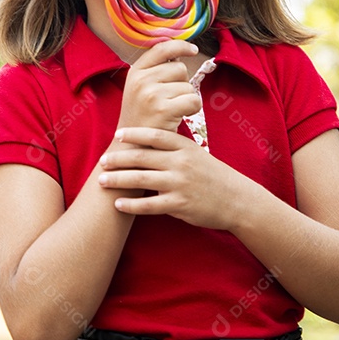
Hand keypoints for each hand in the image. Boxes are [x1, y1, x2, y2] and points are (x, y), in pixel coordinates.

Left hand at [97, 127, 258, 230]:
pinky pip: (149, 205)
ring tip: (102, 181)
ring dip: (118, 180)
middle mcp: (181, 163)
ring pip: (141, 180)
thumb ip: (174, 147)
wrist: (237, 200)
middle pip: (142, 157)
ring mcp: (179, 184)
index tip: (117, 134)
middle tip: (101, 161)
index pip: (155, 136)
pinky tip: (118, 204)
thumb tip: (146, 140)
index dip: (134, 134)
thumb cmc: (212, 175)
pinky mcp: (179, 205)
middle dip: (118, 159)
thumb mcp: (196, 154)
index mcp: (185, 147)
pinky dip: (131, 205)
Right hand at [117, 40, 201, 131]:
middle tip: (169, 100)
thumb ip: (156, 70)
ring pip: (188, 86)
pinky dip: (193, 109)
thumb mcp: (140, 89)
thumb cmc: (142, 117)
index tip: (193, 49)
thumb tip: (181, 51)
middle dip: (182, 83)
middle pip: (180, 68)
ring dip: (186, 99)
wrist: (132, 147)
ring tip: (171, 111)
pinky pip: (193, 100)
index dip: (180, 45)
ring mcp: (151, 94)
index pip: (162, 48)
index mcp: (135, 72)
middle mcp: (141, 80)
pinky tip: (181, 116)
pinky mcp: (163, 109)